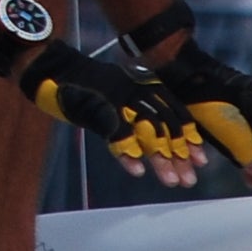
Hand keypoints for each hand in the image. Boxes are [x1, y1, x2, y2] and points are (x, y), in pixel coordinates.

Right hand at [12, 39, 205, 184]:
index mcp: (141, 85)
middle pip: (164, 125)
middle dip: (178, 154)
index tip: (200, 161)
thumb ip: (134, 114)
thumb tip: (154, 144)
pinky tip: (135, 171)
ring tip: (170, 181)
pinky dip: (126, 153)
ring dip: (159, 158)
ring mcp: (115, 98)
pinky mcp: (95, 107)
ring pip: (145, 131)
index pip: (174, 111)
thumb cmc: (82, 86)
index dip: (188, 137)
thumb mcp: (114, 97)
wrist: (50, 70)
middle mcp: (133, 90)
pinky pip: (115, 133)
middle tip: (188, 180)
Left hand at [155, 35, 251, 185]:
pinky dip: (246, 143)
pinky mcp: (237, 101)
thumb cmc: (204, 100)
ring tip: (242, 170)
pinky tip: (232, 152)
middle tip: (251, 179)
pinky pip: (250, 126)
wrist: (182, 71)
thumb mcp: (228, 130)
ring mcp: (250, 99)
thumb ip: (247, 152)